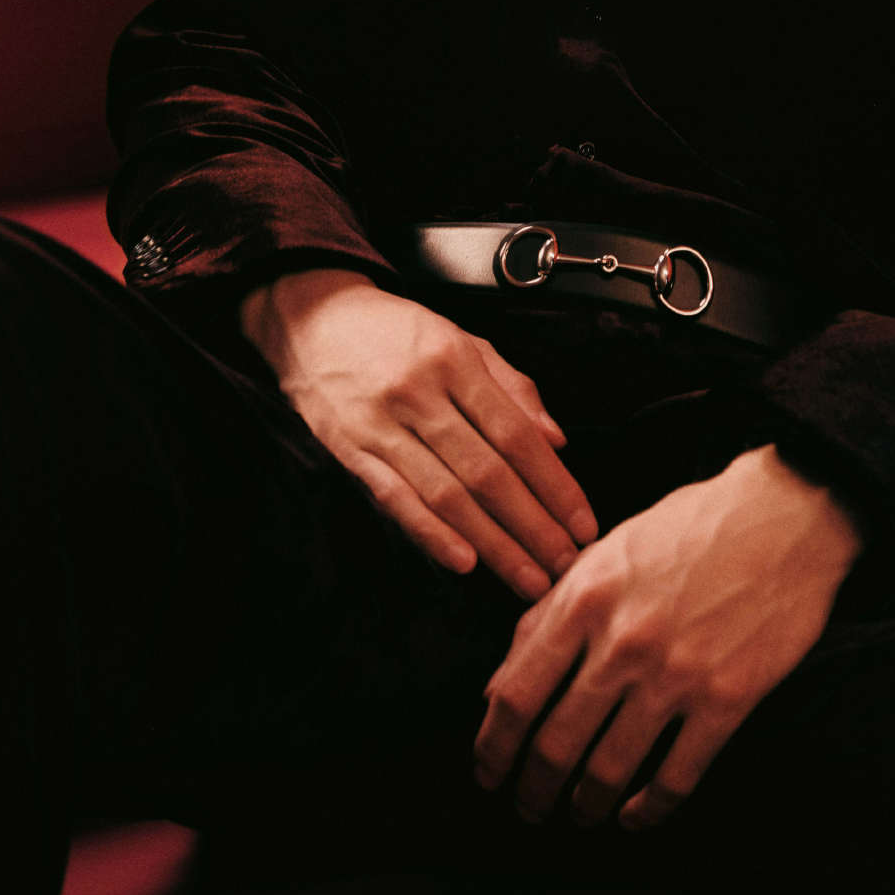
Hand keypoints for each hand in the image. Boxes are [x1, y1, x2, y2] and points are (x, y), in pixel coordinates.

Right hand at [239, 269, 597, 600]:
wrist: (313, 318)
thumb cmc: (395, 330)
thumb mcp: (461, 339)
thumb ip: (512, 386)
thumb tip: (556, 439)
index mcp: (455, 360)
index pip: (516, 434)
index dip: (554, 485)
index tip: (582, 522)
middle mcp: (420, 393)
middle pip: (487, 473)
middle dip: (532, 526)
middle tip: (565, 564)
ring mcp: (381, 425)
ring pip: (446, 495)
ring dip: (493, 543)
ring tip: (528, 577)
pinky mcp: (349, 450)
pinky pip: (395, 499)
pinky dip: (430, 534)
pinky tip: (464, 561)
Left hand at [473, 444, 863, 829]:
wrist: (783, 515)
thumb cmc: (688, 529)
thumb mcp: (605, 553)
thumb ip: (548, 616)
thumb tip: (500, 686)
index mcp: (585, 599)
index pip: (517, 694)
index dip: (493, 747)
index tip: (487, 772)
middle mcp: (624, 642)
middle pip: (556, 744)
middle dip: (533, 790)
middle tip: (528, 809)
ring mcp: (678, 674)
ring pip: (611, 769)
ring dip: (586, 806)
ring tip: (579, 816)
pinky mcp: (729, 699)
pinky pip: (678, 777)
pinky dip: (650, 810)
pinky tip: (636, 817)